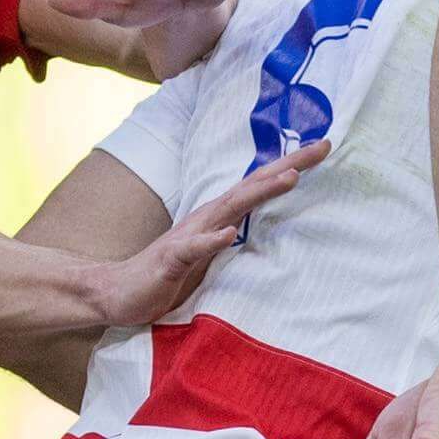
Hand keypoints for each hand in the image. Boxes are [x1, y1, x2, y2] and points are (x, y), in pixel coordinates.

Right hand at [81, 139, 327, 330]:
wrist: (116, 293)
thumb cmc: (165, 277)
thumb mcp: (208, 259)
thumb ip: (233, 243)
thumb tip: (268, 236)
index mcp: (217, 219)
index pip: (258, 187)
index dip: (290, 168)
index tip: (323, 148)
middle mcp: (205, 220)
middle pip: (251, 187)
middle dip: (288, 166)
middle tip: (323, 146)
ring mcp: (187, 238)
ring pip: (228, 210)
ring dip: (259, 192)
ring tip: (290, 178)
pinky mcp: (170, 260)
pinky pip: (192, 249)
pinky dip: (211, 240)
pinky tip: (227, 234)